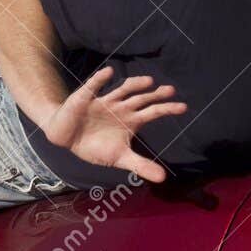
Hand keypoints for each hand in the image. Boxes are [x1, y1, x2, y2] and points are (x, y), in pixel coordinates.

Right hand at [42, 67, 187, 183]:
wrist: (66, 138)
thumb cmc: (95, 145)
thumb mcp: (119, 158)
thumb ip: (141, 165)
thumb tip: (163, 178)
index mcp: (131, 120)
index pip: (153, 112)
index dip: (168, 109)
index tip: (184, 107)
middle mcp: (121, 108)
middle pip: (142, 98)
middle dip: (156, 94)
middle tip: (171, 90)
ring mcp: (104, 101)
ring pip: (122, 90)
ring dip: (135, 84)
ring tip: (148, 81)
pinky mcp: (85, 98)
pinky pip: (94, 87)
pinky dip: (100, 79)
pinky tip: (109, 72)